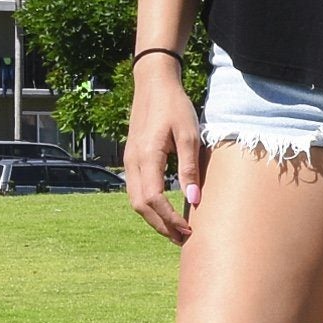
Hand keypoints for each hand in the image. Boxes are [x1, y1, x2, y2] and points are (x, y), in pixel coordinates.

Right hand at [125, 61, 204, 243]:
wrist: (153, 83)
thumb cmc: (175, 106)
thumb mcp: (189, 135)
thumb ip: (190, 168)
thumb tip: (194, 200)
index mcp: (147, 156)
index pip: (153, 199)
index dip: (169, 219)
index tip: (188, 230)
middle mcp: (132, 161)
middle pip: (140, 206)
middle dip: (160, 226)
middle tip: (182, 239)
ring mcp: (129, 160)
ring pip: (135, 200)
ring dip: (153, 219)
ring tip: (174, 231)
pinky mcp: (131, 159)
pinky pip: (135, 190)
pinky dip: (148, 206)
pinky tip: (164, 211)